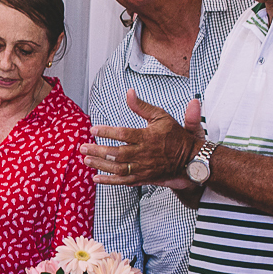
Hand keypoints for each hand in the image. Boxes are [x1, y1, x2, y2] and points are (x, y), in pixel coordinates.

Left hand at [80, 91, 204, 187]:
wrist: (189, 158)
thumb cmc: (174, 135)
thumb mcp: (160, 116)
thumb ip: (142, 106)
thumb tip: (129, 92)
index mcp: (147, 136)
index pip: (123, 134)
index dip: (107, 132)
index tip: (93, 130)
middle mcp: (143, 153)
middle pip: (116, 153)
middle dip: (97, 151)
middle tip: (83, 148)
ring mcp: (143, 167)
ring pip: (118, 168)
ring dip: (100, 165)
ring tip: (86, 160)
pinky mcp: (143, 177)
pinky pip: (124, 181)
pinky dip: (109, 181)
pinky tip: (96, 178)